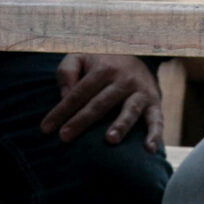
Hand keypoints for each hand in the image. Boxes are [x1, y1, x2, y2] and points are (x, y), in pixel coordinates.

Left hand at [41, 53, 162, 151]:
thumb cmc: (102, 62)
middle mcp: (123, 79)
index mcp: (103, 68)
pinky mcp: (154, 103)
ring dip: (121, 124)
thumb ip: (68, 71)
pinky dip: (155, 134)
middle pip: (100, 103)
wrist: (138, 54)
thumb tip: (64, 96)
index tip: (46, 128)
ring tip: (110, 140)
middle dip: (81, 120)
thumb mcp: (82, 57)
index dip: (61, 110)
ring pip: (130, 109)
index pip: (78, 92)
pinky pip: (157, 119)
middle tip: (65, 137)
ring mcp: (140, 92)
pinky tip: (149, 149)